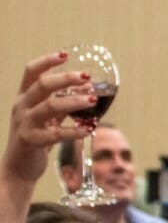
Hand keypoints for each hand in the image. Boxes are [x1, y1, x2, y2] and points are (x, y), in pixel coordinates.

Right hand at [4, 52, 93, 185]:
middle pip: (42, 85)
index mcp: (24, 97)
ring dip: (73, 101)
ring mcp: (24, 123)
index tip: (65, 55)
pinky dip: (73, 131)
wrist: (19, 167)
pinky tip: (88, 129)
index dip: (47, 61)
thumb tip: (88, 87)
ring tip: (93, 99)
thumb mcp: (46, 117)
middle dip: (65, 78)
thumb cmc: (36, 138)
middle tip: (87, 76)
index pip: (31, 72)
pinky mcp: (30, 140)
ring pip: (49, 106)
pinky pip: (54, 134)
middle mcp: (22, 106)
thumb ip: (61, 102)